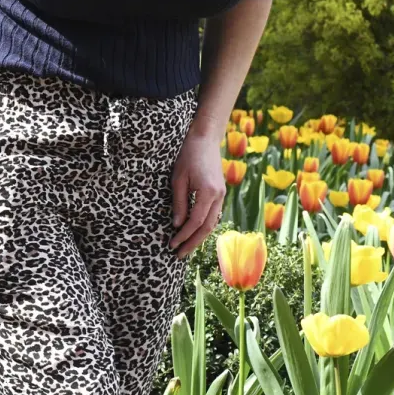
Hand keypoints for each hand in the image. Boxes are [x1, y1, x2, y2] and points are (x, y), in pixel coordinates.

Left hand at [169, 125, 224, 257]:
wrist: (205, 139)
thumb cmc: (187, 156)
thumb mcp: (178, 179)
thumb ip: (179, 202)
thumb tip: (177, 225)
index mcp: (209, 192)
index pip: (196, 222)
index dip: (184, 236)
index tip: (172, 245)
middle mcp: (219, 196)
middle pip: (207, 227)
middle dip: (192, 243)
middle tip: (178, 255)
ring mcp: (222, 195)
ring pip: (212, 223)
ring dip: (199, 237)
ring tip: (185, 247)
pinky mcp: (220, 193)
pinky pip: (213, 215)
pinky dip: (204, 226)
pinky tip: (194, 233)